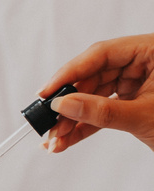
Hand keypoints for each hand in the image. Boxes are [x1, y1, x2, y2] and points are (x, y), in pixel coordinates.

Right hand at [39, 33, 153, 152]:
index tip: (47, 92)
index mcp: (153, 50)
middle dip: (69, 104)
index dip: (70, 73)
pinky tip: (65, 141)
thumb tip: (64, 105)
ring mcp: (138, 84)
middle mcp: (144, 62)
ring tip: (53, 140)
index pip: (102, 54)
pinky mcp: (134, 104)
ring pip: (95, 98)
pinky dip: (85, 128)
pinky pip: (103, 113)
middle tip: (46, 122)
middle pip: (94, 77)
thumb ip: (101, 111)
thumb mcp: (143, 116)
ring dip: (72, 121)